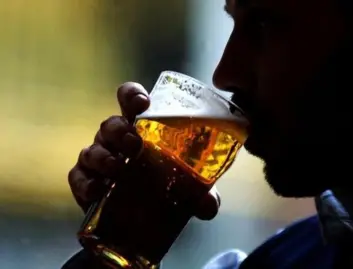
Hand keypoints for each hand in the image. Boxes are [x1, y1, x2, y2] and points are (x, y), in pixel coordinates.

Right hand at [68, 82, 220, 220]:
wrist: (141, 221)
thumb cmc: (164, 188)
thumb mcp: (188, 190)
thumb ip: (201, 194)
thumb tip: (209, 205)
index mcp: (141, 129)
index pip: (130, 101)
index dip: (132, 95)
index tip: (143, 103)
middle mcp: (116, 140)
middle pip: (110, 124)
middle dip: (119, 130)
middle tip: (134, 143)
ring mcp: (98, 159)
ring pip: (92, 149)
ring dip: (103, 157)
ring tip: (118, 169)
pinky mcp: (84, 182)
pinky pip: (78, 177)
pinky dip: (86, 183)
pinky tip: (98, 190)